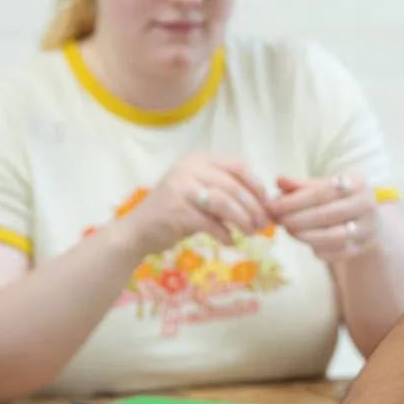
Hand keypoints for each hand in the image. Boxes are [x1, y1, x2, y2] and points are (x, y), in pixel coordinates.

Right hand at [121, 154, 271, 254]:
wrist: (136, 231)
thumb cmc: (172, 214)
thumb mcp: (198, 194)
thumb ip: (223, 192)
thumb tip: (261, 204)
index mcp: (197, 161)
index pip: (237, 164)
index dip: (256, 184)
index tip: (267, 203)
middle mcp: (188, 169)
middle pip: (233, 185)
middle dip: (253, 206)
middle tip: (263, 224)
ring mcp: (180, 189)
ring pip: (225, 202)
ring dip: (243, 220)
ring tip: (250, 232)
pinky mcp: (176, 211)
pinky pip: (210, 223)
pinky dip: (224, 234)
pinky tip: (229, 242)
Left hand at [269, 173, 378, 261]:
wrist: (367, 221)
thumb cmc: (339, 200)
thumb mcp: (323, 188)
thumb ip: (300, 186)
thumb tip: (279, 180)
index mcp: (356, 183)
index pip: (320, 192)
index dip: (294, 201)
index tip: (272, 206)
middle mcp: (366, 205)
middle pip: (327, 214)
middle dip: (297, 219)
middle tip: (278, 220)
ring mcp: (366, 229)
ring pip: (333, 236)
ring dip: (306, 235)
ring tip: (289, 231)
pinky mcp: (362, 248)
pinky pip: (337, 253)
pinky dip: (318, 250)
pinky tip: (306, 242)